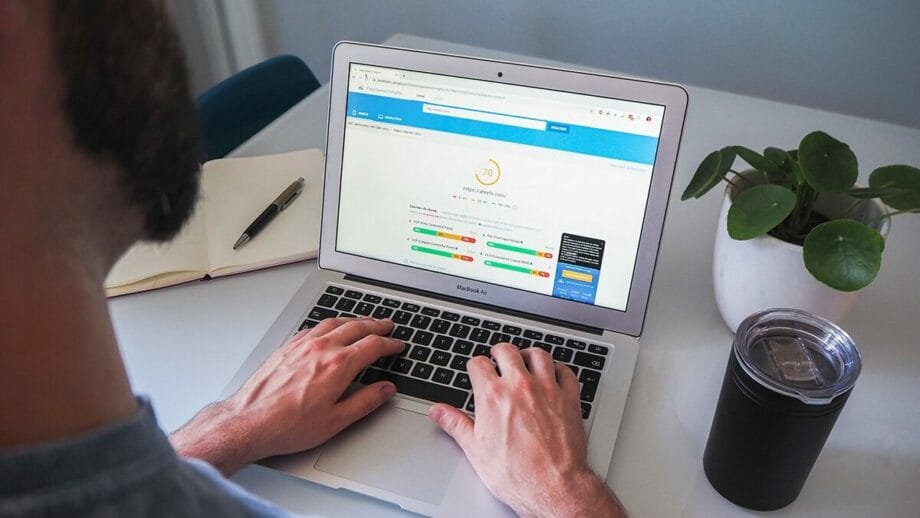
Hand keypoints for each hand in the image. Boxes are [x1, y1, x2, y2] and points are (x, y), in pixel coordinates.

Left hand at [170, 317, 402, 474]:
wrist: (249, 422)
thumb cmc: (287, 425)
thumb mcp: (336, 421)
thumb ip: (366, 402)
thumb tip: (386, 390)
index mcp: (338, 365)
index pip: (373, 346)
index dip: (390, 344)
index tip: (397, 345)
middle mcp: (321, 349)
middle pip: (356, 327)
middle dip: (376, 325)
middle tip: (388, 325)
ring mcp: (302, 345)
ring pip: (334, 322)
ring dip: (354, 320)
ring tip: (363, 322)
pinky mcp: (287, 347)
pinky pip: (313, 327)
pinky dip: (329, 324)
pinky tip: (329, 328)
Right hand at [428, 343, 624, 517]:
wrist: (552, 487)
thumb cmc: (516, 474)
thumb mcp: (475, 450)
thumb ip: (455, 424)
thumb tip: (438, 412)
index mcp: (493, 396)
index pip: (478, 363)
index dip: (475, 366)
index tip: (476, 371)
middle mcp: (520, 386)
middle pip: (507, 351)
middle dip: (498, 352)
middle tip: (497, 358)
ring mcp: (547, 390)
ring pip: (538, 354)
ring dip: (528, 355)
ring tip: (524, 360)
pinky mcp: (569, 398)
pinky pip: (566, 371)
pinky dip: (558, 368)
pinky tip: (554, 374)